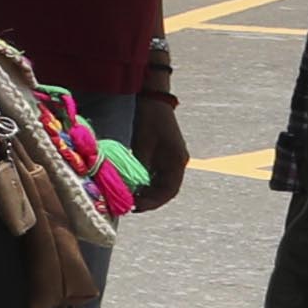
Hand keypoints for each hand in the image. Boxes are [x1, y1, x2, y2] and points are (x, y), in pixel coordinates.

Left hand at [130, 91, 187, 211]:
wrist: (154, 101)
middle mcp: (177, 164)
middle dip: (150, 200)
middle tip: (130, 207)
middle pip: (166, 190)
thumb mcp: (143, 144)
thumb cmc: (149, 120)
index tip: (137, 207)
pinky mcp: (164, 157)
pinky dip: (147, 184)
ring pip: (162, 185)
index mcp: (177, 162)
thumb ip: (141, 166)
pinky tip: (134, 187)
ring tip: (130, 200)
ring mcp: (172, 161)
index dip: (154, 202)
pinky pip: (157, 176)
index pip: (169, 191)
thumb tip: (133, 186)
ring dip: (148, 194)